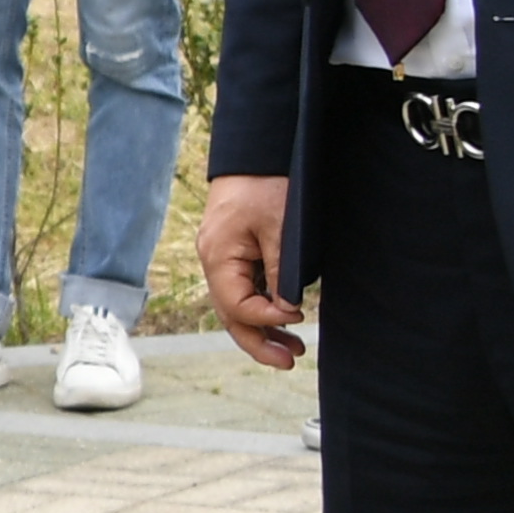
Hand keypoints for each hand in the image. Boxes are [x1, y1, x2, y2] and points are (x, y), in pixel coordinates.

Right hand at [200, 173, 302, 368]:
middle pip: (230, 315)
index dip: (267, 318)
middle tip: (290, 360)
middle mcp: (214, 262)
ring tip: (292, 350)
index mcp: (218, 257)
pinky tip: (284, 319)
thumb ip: (281, 271)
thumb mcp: (280, 228)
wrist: (256, 152)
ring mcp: (222, 259)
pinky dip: (262, 308)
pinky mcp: (234, 254)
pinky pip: (243, 291)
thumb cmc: (268, 184)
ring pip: (237, 307)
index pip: (237, 305)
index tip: (300, 315)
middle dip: (259, 341)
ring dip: (263, 329)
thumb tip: (287, 308)